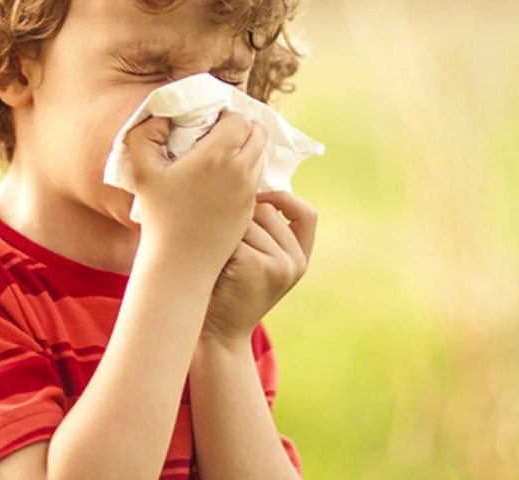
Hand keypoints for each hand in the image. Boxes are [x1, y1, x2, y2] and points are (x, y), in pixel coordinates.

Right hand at [124, 109, 267, 281]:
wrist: (181, 261)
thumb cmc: (159, 215)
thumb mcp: (142, 170)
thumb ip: (146, 133)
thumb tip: (162, 115)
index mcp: (218, 154)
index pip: (239, 119)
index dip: (225, 116)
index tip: (207, 123)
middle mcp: (241, 170)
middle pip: (258, 134)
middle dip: (243, 129)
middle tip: (219, 135)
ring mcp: (249, 191)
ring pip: (259, 156)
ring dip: (246, 150)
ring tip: (219, 157)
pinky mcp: (250, 209)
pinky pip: (255, 179)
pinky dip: (245, 172)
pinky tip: (221, 180)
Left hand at [201, 190, 316, 344]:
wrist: (217, 334)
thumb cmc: (227, 291)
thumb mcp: (258, 262)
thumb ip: (265, 232)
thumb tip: (249, 183)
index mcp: (300, 259)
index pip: (307, 214)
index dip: (284, 199)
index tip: (258, 197)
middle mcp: (295, 262)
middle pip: (267, 210)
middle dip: (240, 217)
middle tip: (221, 244)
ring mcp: (279, 264)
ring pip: (247, 219)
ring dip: (225, 231)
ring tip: (216, 258)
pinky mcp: (256, 265)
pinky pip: (233, 233)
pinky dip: (217, 242)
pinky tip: (212, 263)